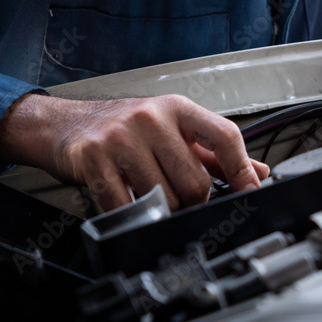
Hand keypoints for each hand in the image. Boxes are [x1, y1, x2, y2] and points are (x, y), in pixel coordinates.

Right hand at [0, 93, 269, 211]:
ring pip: (164, 197)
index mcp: (177, 108)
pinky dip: (133, 213)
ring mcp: (121, 138)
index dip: (242, 168)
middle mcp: (151, 118)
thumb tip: (257, 171)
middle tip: (184, 200)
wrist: (64, 124)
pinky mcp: (94, 159)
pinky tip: (130, 202)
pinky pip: (126, 204)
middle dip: (194, 201)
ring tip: (152, 195)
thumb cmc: (124, 128)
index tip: (250, 189)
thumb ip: (214, 152)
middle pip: (195, 181)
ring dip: (163, 208)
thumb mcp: (173, 130)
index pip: (225, 136)